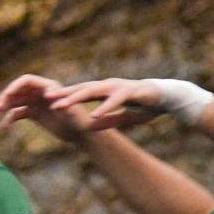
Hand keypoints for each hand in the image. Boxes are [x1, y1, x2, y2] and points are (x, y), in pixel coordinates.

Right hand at [0, 73, 87, 141]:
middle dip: (4, 99)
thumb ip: (61, 102)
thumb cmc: (78, 121)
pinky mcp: (34, 113)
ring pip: (13, 102)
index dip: (15, 86)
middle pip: (16, 91)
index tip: (7, 96)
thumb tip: (48, 96)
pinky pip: (17, 114)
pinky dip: (8, 119)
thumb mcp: (71, 112)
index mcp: (47, 86)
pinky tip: (3, 127)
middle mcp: (39, 92)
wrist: (80, 133)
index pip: (26, 80)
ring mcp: (35, 102)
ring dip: (2, 110)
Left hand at [54, 76, 172, 130]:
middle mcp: (109, 86)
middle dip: (63, 94)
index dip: (63, 97)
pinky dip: (104, 108)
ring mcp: (119, 87)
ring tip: (61, 105)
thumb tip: (89, 127)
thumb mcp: (123, 117)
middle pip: (81, 89)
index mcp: (105, 91)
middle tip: (44, 99)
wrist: (169, 98)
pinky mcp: (131, 92)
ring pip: (93, 91)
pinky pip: (115, 101)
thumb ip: (107, 120)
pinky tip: (93, 115)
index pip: (79, 93)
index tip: (45, 102)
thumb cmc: (145, 105)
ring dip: (76, 98)